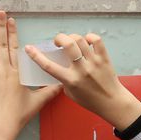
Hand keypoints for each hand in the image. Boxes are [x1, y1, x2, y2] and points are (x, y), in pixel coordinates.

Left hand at [0, 11, 60, 139]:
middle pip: (2, 44)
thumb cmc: (19, 115)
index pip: (14, 47)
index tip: (11, 20)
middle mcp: (4, 70)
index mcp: (17, 73)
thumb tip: (62, 85)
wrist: (1, 125)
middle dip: (0, 26)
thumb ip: (49, 91)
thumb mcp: (37, 102)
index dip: (12, 33)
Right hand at [24, 33, 140, 130]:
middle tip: (58, 41)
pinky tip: (86, 41)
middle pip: (68, 44)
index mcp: (70, 80)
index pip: (49, 66)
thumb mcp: (71, 94)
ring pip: (80, 39)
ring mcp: (93, 62)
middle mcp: (81, 70)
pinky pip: (96, 40)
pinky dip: (89, 37)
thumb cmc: (90, 100)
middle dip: (59, 38)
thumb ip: (64, 80)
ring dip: (72, 37)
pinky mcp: (104, 58)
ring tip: (71, 41)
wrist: (111, 102)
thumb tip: (60, 66)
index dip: (36, 56)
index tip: (29, 48)